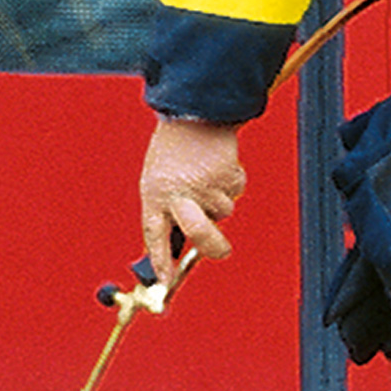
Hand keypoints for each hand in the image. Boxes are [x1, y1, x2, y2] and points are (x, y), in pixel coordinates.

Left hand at [139, 116, 244, 280]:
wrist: (195, 110)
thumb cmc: (174, 147)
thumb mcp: (158, 178)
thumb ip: (166, 209)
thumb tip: (177, 244)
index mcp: (155, 192)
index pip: (155, 233)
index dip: (160, 260)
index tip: (164, 280)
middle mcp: (179, 191)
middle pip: (199, 233)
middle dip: (212, 247)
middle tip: (219, 250)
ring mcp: (205, 184)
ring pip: (223, 212)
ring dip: (219, 200)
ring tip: (206, 175)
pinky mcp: (227, 175)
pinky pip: (235, 192)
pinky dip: (230, 183)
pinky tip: (217, 165)